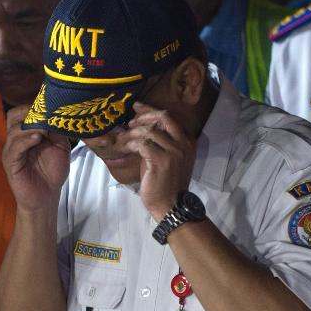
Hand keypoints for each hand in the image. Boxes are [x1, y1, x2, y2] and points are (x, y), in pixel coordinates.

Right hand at [1, 106, 70, 213]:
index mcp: (25, 133)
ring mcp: (11, 151)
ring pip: (14, 130)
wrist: (47, 196)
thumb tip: (57, 114)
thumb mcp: (60, 146)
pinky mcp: (11, 163)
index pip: (22, 112)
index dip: (34, 106)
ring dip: (30, 127)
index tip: (50, 105)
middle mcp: (15, 139)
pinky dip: (24, 141)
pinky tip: (37, 139)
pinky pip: (14, 148)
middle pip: (14, 116)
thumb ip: (57, 130)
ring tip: (44, 130)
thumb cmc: (52, 171)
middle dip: (29, 112)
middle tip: (44, 114)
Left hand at [118, 102, 196, 220]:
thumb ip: (159, 142)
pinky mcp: (162, 160)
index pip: (169, 117)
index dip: (150, 110)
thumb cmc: (165, 182)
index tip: (136, 107)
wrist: (170, 204)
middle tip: (129, 123)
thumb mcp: (167, 157)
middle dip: (142, 117)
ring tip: (122, 139)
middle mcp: (183, 143)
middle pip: (162, 117)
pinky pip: (143, 144)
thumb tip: (140, 128)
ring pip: (149, 131)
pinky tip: (125, 148)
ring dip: (132, 133)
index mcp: (187, 140)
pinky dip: (131, 144)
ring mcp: (174, 151)